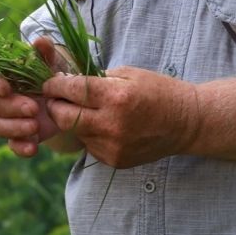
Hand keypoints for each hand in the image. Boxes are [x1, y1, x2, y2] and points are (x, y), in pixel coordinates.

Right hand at [0, 37, 64, 157]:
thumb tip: (41, 41)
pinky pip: (12, 145)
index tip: (5, 87)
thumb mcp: (51, 62)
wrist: (66, 99)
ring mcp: (8, 119)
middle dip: (12, 107)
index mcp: (2, 77)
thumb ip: (44, 53)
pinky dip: (21, 148)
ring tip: (35, 126)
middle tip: (33, 108)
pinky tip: (33, 148)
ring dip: (15, 127)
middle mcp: (0, 99)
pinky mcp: (19, 136)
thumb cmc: (50, 75)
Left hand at [42, 66, 201, 168]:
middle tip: (58, 97)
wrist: (185, 122)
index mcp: (116, 97)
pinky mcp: (115, 161)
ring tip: (87, 110)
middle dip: (56, 105)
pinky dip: (90, 134)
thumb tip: (65, 82)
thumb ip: (96, 79)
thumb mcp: (129, 74)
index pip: (71, 90)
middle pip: (63, 117)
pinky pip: (90, 145)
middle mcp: (112, 124)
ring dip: (74, 120)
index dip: (55, 85)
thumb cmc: (158, 91)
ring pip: (75, 132)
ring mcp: (113, 146)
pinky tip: (104, 125)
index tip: (50, 82)